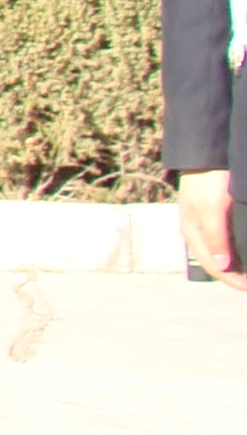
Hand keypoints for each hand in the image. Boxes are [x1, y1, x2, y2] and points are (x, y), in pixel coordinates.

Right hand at [179, 170, 246, 290]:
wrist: (205, 153)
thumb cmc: (208, 180)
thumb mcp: (212, 209)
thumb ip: (217, 237)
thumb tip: (224, 268)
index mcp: (193, 233)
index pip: (213, 267)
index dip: (233, 281)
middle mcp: (197, 231)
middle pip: (216, 263)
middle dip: (235, 276)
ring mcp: (203, 224)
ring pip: (220, 253)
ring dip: (235, 265)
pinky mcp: (212, 215)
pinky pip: (223, 242)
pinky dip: (234, 252)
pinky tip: (245, 252)